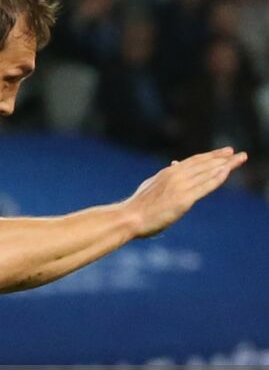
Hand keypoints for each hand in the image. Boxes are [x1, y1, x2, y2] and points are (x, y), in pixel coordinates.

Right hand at [128, 148, 247, 238]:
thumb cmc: (138, 206)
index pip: (193, 161)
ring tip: (239, 159)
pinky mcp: (184, 199)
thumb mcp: (152, 186)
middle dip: (221, 157)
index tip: (222, 153)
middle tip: (236, 153)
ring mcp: (180, 186)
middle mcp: (175, 175)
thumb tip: (173, 165)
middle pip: (203, 163)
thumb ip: (165, 177)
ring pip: (207, 172)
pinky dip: (217, 177)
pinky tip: (227, 171)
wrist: (130, 216)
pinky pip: (205, 186)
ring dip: (225, 164)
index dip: (209, 156)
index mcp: (167, 173)